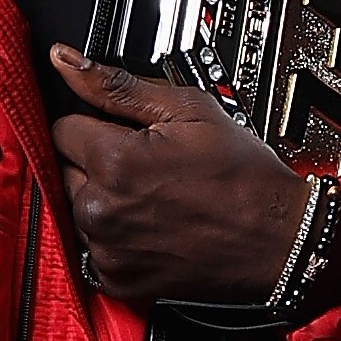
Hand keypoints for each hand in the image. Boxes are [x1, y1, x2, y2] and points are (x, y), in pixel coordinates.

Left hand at [47, 49, 311, 302]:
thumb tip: (67, 61)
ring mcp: (107, 249)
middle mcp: (101, 210)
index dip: (96, 125)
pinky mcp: (116, 279)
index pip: (64, 128)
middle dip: (97, 163)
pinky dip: (115, 238)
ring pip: (79, 209)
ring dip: (104, 200)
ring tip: (154, 198)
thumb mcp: (187, 109)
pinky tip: (151, 227)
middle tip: (147, 167)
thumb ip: (117, 86)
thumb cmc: (242, 178)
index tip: (128, 136)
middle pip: (66, 169)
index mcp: (114, 161)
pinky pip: (94, 248)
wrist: (276, 241)